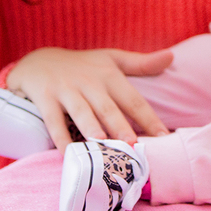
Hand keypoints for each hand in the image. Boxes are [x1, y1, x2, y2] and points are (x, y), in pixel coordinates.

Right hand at [6, 47, 172, 150]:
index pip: (133, 99)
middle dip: (121, 125)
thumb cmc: (82, 66)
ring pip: (80, 112)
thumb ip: (142, 63)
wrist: (38, 61)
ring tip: (102, 143)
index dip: (149, 118)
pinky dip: (59, 137)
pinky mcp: (44, 98)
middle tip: (134, 144)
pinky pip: (52, 120)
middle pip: (107, 107)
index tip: (164, 137)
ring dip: (91, 127)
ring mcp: (65, 90)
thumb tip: (172, 57)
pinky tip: (68, 153)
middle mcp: (89, 82)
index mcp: (109, 75)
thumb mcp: (111, 59)